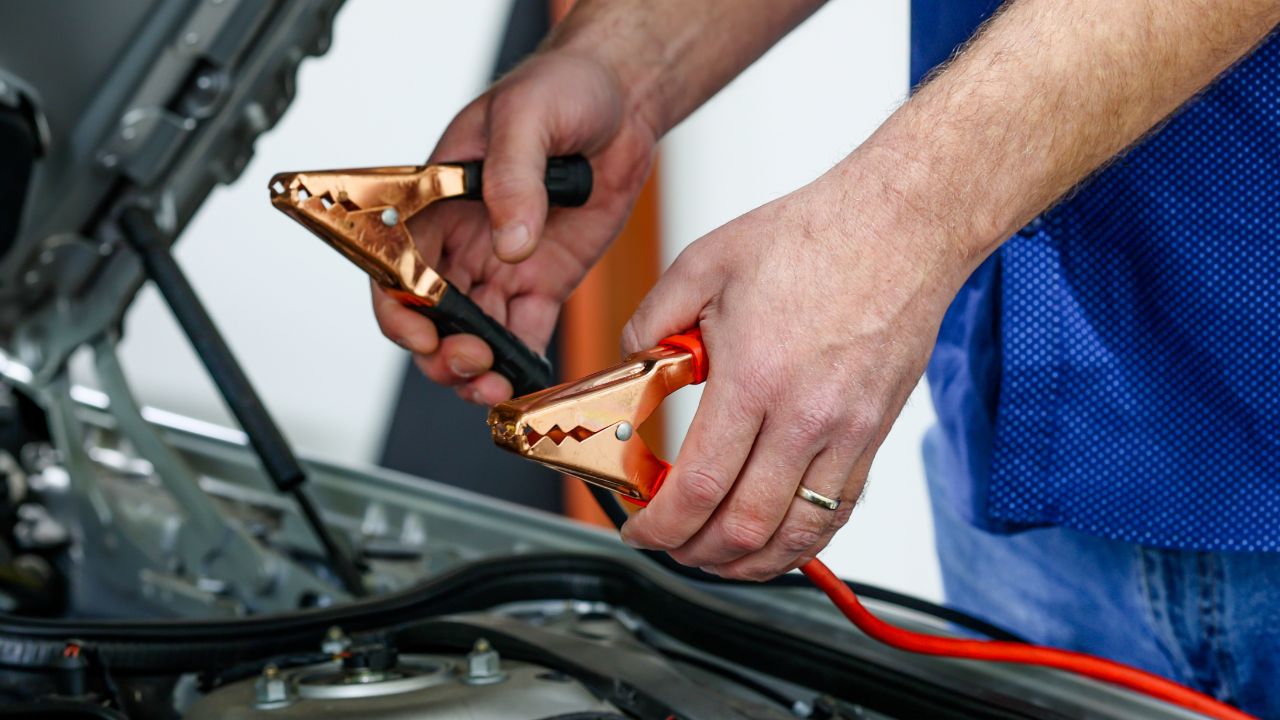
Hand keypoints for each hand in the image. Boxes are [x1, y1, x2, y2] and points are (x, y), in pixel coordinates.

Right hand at [372, 50, 657, 403]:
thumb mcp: (527, 118)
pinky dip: (520, 362)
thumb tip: (511, 242)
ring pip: (472, 334)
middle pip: (430, 315)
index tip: (420, 332)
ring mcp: (503, 265)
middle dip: (439, 350)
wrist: (621, 102)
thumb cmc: (561, 90)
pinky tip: (524, 379)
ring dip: (476, 368)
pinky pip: (524, 332)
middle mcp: (462, 240)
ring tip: (497, 386)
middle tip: (471, 361)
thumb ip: (513, 178)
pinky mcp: (544, 281)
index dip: (397, 307)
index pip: (394, 265)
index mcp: (435, 201)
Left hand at [617, 155, 969, 579]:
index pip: (700, 487)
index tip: (639, 528)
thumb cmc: (812, 236)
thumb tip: (632, 366)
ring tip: (713, 555)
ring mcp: (848, 431)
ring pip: (796, 535)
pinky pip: (838, 513)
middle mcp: (805, 416)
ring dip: (747, 562)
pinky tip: (773, 539)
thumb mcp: (704, 264)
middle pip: (745, 527)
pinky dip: (800, 542)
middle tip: (668, 543)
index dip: (660, 526)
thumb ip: (653, 322)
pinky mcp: (875, 434)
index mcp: (754, 378)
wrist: (901, 225)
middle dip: (694, 553)